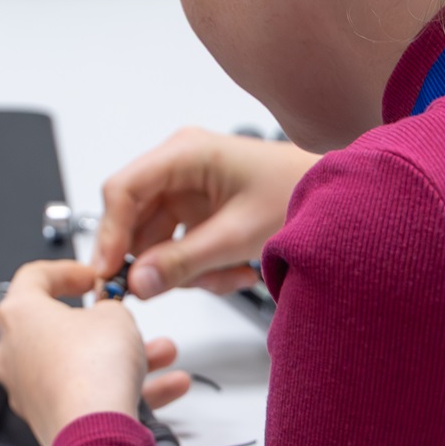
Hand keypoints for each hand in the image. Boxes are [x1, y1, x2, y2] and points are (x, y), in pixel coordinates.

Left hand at [0, 261, 190, 445]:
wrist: (94, 433)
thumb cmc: (90, 372)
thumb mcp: (115, 316)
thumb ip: (110, 307)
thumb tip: (109, 315)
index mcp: (19, 314)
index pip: (35, 277)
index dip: (68, 271)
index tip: (91, 276)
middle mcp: (15, 352)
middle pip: (60, 326)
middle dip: (103, 322)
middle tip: (124, 317)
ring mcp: (29, 388)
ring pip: (79, 363)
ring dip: (122, 356)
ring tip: (160, 353)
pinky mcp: (48, 416)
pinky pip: (87, 394)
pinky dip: (121, 388)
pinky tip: (163, 386)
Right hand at [94, 126, 318, 299]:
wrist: (337, 198)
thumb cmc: (296, 194)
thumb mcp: (237, 235)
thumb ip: (184, 262)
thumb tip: (137, 284)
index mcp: (184, 153)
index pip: (123, 190)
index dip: (109, 232)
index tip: (107, 271)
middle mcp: (177, 166)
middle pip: (134, 218)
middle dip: (150, 260)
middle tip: (155, 292)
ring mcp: (186, 189)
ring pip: (155, 240)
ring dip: (183, 270)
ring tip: (227, 278)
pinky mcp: (197, 210)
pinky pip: (177, 246)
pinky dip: (199, 268)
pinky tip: (235, 272)